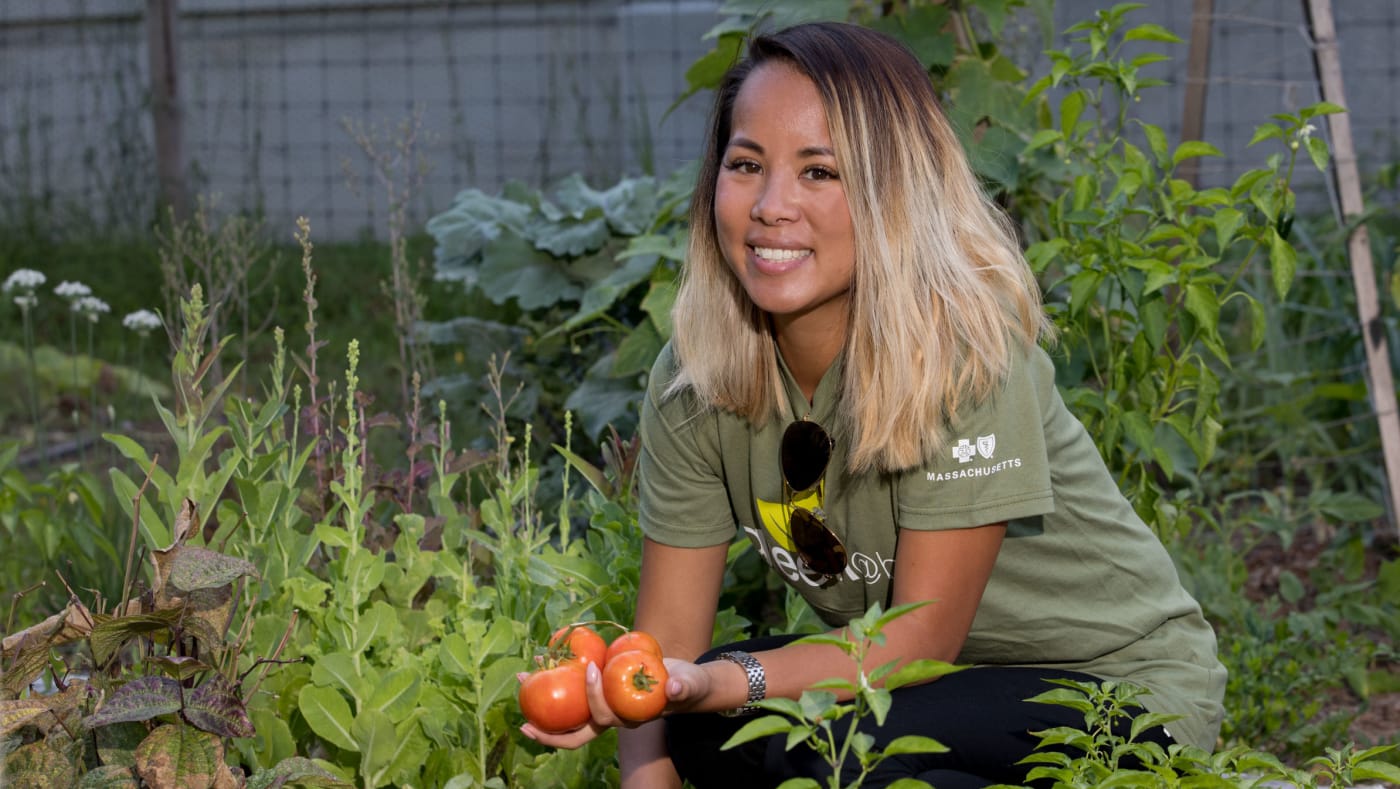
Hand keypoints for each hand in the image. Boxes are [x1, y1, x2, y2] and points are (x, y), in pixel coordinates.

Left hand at [519, 657, 714, 747]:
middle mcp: (611, 718)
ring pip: (568, 714)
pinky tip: (544, 661)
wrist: (684, 680)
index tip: (591, 668)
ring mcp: (603, 706)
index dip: (593, 698)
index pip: (604, 718)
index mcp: (628, 718)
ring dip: (542, 701)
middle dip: (548, 732)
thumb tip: (674, 688)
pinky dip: (557, 678)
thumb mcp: (689, 684)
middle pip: (576, 734)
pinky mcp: (599, 691)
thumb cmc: (688, 684)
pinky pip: (573, 692)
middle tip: (525, 723)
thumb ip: (684, 688)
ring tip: (524, 677)